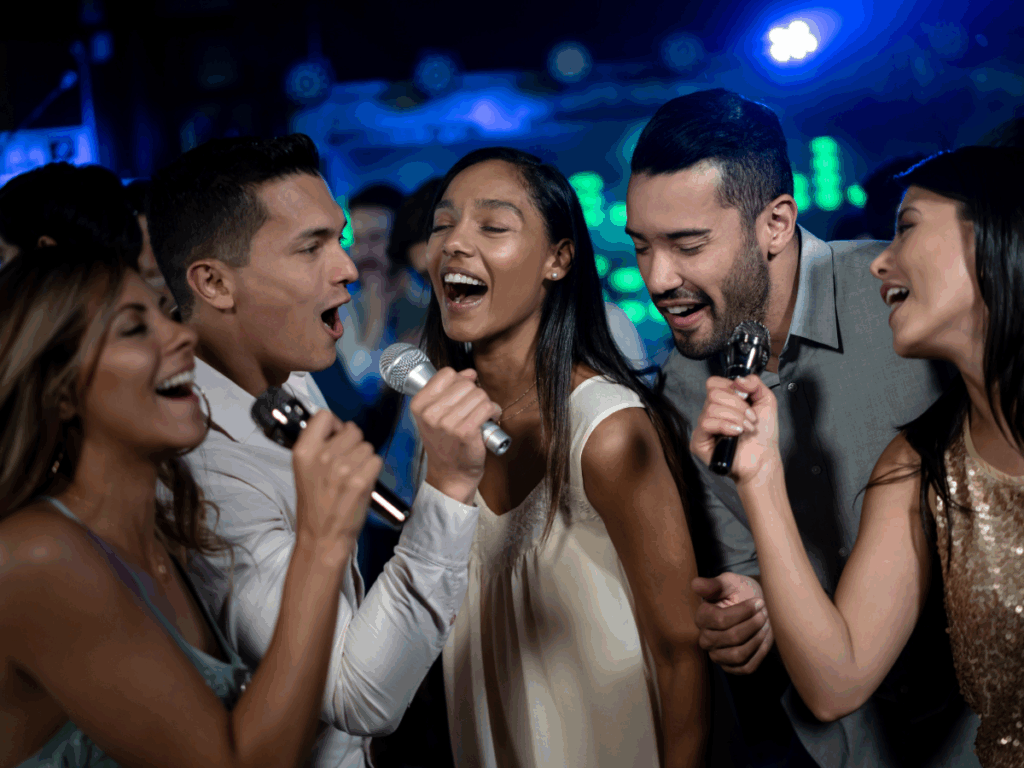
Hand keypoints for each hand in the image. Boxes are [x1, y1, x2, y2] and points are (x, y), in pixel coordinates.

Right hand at [292, 411, 381, 544]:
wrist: (321, 537)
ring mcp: (342, 468)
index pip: (324, 415)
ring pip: (367, 446)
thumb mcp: (305, 470)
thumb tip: (340, 427)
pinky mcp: (360, 480)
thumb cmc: (315, 504)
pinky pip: (376, 460)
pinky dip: (373, 471)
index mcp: (303, 451)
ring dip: (364, 459)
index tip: (336, 438)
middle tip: (346, 465)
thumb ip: (318, 446)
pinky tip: (361, 484)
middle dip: (353, 444)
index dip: (335, 426)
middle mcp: (322, 456)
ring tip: (352, 477)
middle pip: (353, 430)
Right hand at [411, 368, 501, 503]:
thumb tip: (469, 373)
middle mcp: (430, 413)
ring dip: (486, 403)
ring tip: (482, 415)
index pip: (446, 374)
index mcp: (419, 404)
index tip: (462, 394)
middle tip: (474, 409)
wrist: (450, 474)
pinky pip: (487, 407)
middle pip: (465, 383)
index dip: (460, 381)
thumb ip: (448, 390)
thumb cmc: (445, 444)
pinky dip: (494, 411)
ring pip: (479, 394)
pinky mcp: (465, 432)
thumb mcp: (435, 415)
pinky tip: (490, 419)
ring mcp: (447, 423)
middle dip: (475, 393)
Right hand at [690, 374, 780, 484]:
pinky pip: (706, 423)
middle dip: (738, 406)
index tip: (747, 400)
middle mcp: (711, 412)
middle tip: (750, 419)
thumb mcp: (766, 401)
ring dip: (735, 418)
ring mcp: (704, 427)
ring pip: (711, 408)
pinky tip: (735, 433)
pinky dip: (724, 425)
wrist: (764, 459)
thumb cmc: (764, 435)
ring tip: (745, 429)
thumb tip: (739, 379)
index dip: (731, 388)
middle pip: (714, 394)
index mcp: (723, 401)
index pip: (714, 383)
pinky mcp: (699, 441)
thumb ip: (755, 383)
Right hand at [692, 572, 773, 674]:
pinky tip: (764, 638)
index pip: (720, 620)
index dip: (743, 612)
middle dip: (752, 625)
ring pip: (738, 654)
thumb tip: (695, 584)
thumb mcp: (729, 582)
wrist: (756, 607)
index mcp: (702, 617)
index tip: (759, 602)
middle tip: (764, 613)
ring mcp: (717, 655)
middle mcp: (705, 638)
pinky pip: (746, 667)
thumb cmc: (741, 591)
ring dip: (756, 639)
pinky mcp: (731, 667)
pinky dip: (759, 654)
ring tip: (765, 625)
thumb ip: (714, 584)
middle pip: (731, 637)